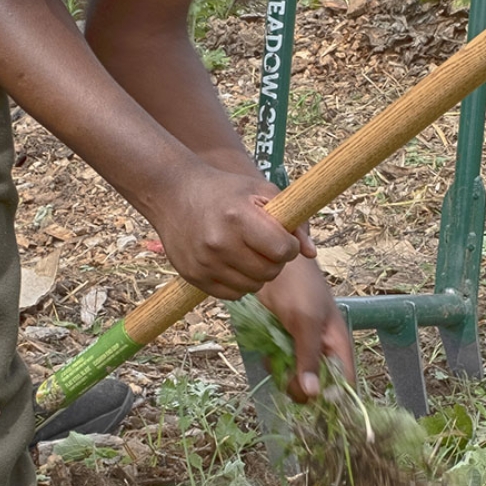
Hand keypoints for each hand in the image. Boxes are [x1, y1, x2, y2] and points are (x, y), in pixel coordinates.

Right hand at [147, 165, 313, 299]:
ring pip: (252, 287)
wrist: (174, 193)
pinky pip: (232, 295)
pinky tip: (231, 262)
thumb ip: (293, 221)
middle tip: (263, 244)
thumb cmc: (225, 191)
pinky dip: (238, 283)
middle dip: (274, 260)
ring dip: (257, 274)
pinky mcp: (193, 277)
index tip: (281, 237)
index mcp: (239, 218)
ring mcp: (204, 263)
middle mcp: (220, 243)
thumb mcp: (261, 192)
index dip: (288, 246)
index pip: (282, 250)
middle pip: (270, 272)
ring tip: (246, 251)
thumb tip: (311, 254)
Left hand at [257, 258, 354, 401]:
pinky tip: (267, 348)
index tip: (312, 397)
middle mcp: (323, 352)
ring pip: (295, 380)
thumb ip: (310, 357)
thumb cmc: (300, 287)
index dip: (333, 398)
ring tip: (275, 353)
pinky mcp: (283, 345)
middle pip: (316, 388)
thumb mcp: (307, 322)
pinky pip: (280, 366)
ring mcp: (302, 350)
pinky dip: (273, 362)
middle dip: (300, 385)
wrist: (274, 266)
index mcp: (338, 346)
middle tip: (287, 371)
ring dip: (283, 373)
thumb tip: (313, 394)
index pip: (345, 384)